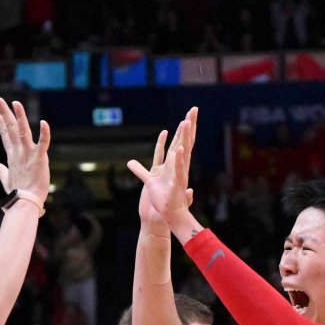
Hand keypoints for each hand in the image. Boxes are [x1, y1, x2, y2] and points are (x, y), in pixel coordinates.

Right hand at [0, 97, 51, 207]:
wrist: (25, 204)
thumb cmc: (17, 193)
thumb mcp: (6, 179)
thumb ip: (0, 170)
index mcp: (12, 156)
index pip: (5, 134)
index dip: (0, 121)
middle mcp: (18, 152)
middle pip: (10, 128)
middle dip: (3, 112)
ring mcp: (28, 155)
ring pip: (23, 132)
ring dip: (20, 116)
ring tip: (15, 103)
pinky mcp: (40, 160)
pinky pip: (43, 144)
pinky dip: (44, 134)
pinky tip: (44, 122)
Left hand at [126, 107, 197, 231]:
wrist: (165, 216)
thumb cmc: (160, 200)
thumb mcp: (147, 181)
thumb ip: (139, 170)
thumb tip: (130, 162)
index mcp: (173, 163)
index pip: (179, 141)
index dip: (182, 128)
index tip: (188, 114)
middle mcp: (179, 166)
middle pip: (185, 141)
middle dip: (189, 125)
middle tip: (194, 109)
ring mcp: (179, 174)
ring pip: (183, 152)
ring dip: (184, 137)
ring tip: (186, 122)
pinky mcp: (176, 185)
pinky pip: (177, 171)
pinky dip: (177, 161)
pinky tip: (177, 150)